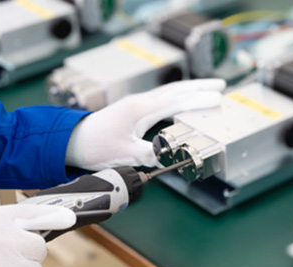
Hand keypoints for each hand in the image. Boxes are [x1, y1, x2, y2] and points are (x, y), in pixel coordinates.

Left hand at [65, 78, 226, 170]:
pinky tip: (181, 102)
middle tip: (221, 85)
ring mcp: (135, 105)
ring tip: (207, 90)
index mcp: (139, 110)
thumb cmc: (94, 146)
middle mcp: (139, 103)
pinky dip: (176, 98)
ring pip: (168, 93)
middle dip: (199, 87)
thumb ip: (147, 154)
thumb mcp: (124, 154)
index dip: (198, 101)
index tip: (217, 99)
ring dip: (189, 90)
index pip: (175, 102)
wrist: (71, 141)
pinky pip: (160, 100)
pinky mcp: (132, 111)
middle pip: (175, 91)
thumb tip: (167, 156)